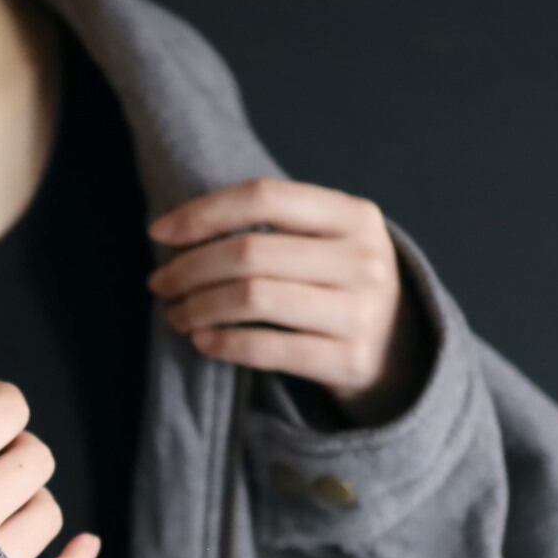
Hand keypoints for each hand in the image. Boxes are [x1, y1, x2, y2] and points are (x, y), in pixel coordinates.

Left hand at [145, 177, 436, 426]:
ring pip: (252, 298)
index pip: (265, 197)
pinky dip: (223, 343)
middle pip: (250, 253)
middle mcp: (363, 259)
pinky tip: (202, 341)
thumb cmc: (338, 288)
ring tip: (176, 315)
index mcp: (354, 215)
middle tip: (159, 284)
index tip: (158, 233)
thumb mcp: (326, 243)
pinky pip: (267, 349)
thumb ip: (273, 227)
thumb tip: (178, 230)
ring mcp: (360, 311)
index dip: (204, 213)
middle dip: (189, 269)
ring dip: (198, 307)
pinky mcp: (348, 359)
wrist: (398, 352)